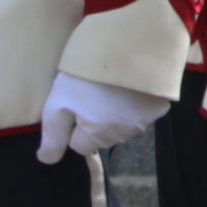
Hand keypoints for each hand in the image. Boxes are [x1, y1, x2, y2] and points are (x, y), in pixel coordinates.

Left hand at [34, 74, 165, 164]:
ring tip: (110, 86)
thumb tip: (47, 161)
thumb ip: (52, 135)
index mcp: (97, 136)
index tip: (74, 104)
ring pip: (121, 127)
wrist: (127, 45)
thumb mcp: (58, 102)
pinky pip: (141, 114)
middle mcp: (123, 135)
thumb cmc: (86, 74)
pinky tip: (129, 86)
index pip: (79, 145)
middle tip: (92, 92)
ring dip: (114, 113)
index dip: (73, 126)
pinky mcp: (159, 108)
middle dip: (95, 121)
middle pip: (101, 137)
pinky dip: (135, 104)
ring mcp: (144, 122)